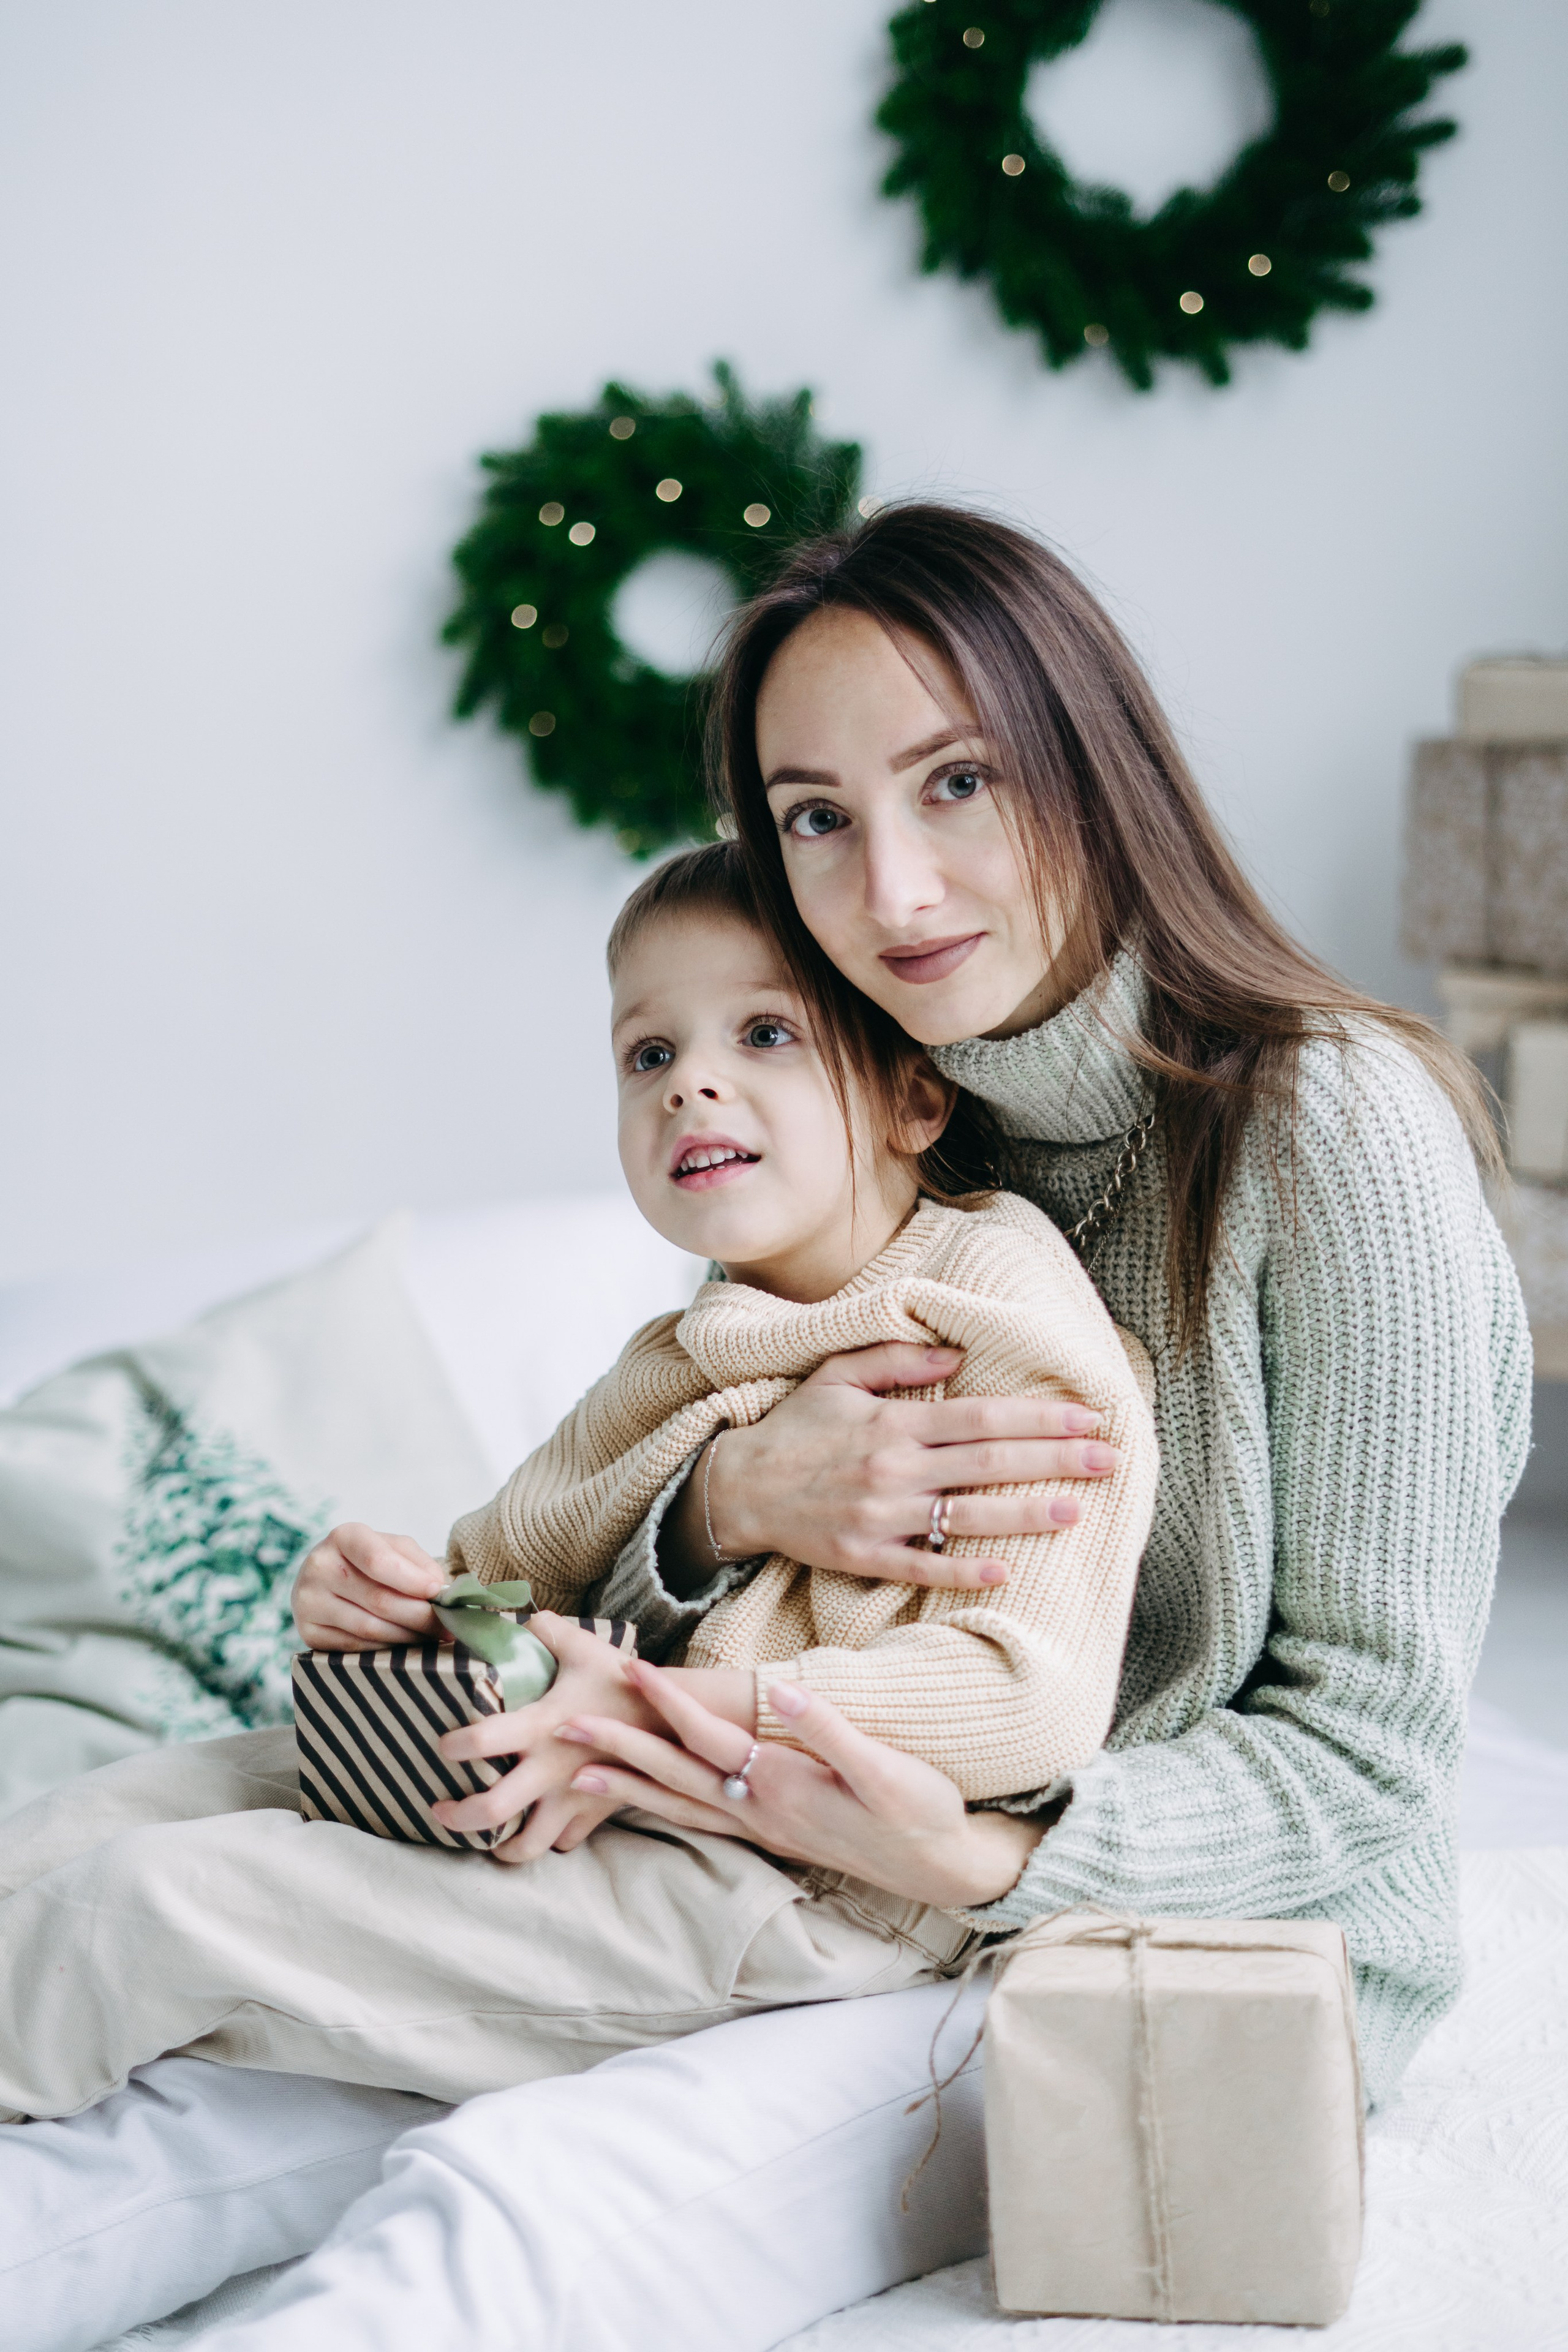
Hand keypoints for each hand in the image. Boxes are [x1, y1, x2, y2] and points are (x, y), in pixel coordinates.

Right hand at [292, 1522, 445, 1648]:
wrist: (326, 1579)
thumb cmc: (369, 1561)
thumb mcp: (394, 1548)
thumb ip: (418, 1563)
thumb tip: (438, 1590)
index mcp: (343, 1537)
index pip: (378, 1561)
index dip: (412, 1579)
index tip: (437, 1592)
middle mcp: (319, 1567)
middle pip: (379, 1600)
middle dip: (420, 1616)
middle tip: (447, 1625)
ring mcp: (308, 1602)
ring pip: (370, 1628)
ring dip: (408, 1636)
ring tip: (433, 1637)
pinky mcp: (308, 1632)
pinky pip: (356, 1647)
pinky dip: (386, 1648)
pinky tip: (405, 1645)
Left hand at [430, 1614, 661, 1861]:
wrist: (677, 1720)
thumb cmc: (625, 1681)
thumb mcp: (583, 1646)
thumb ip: (544, 1630)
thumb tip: (513, 1619)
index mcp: (541, 1726)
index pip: (481, 1741)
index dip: (453, 1745)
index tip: (443, 1746)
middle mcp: (550, 1770)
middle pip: (491, 1812)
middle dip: (457, 1817)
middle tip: (440, 1811)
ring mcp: (573, 1798)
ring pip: (527, 1846)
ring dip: (501, 1847)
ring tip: (487, 1839)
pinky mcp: (594, 1813)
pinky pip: (563, 1842)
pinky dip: (546, 1839)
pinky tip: (536, 1826)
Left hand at [558, 1662, 1050, 1911]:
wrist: (940, 1866)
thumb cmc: (918, 1811)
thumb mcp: (885, 1769)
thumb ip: (832, 1730)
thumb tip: (784, 1693)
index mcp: (784, 1784)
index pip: (710, 1736)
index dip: (669, 1702)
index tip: (630, 1670)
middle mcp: (761, 1810)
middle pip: (676, 1775)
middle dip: (621, 1748)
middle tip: (568, 1726)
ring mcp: (762, 1828)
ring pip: (679, 1804)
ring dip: (628, 1786)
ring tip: (578, 1773)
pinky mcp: (770, 1835)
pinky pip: (699, 1820)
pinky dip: (662, 1807)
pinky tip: (645, 1799)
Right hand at [663, 1342, 1117, 1593]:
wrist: (737, 1488)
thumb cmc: (794, 1428)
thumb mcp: (837, 1375)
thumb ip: (895, 1359)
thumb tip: (956, 1356)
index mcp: (893, 1422)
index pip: (981, 1416)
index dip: (1038, 1416)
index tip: (1086, 1415)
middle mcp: (894, 1469)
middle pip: (988, 1462)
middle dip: (1054, 1459)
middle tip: (1108, 1458)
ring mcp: (881, 1516)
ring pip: (967, 1517)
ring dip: (1025, 1514)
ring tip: (1076, 1509)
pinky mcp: (865, 1556)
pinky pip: (923, 1568)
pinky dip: (964, 1572)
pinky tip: (1005, 1572)